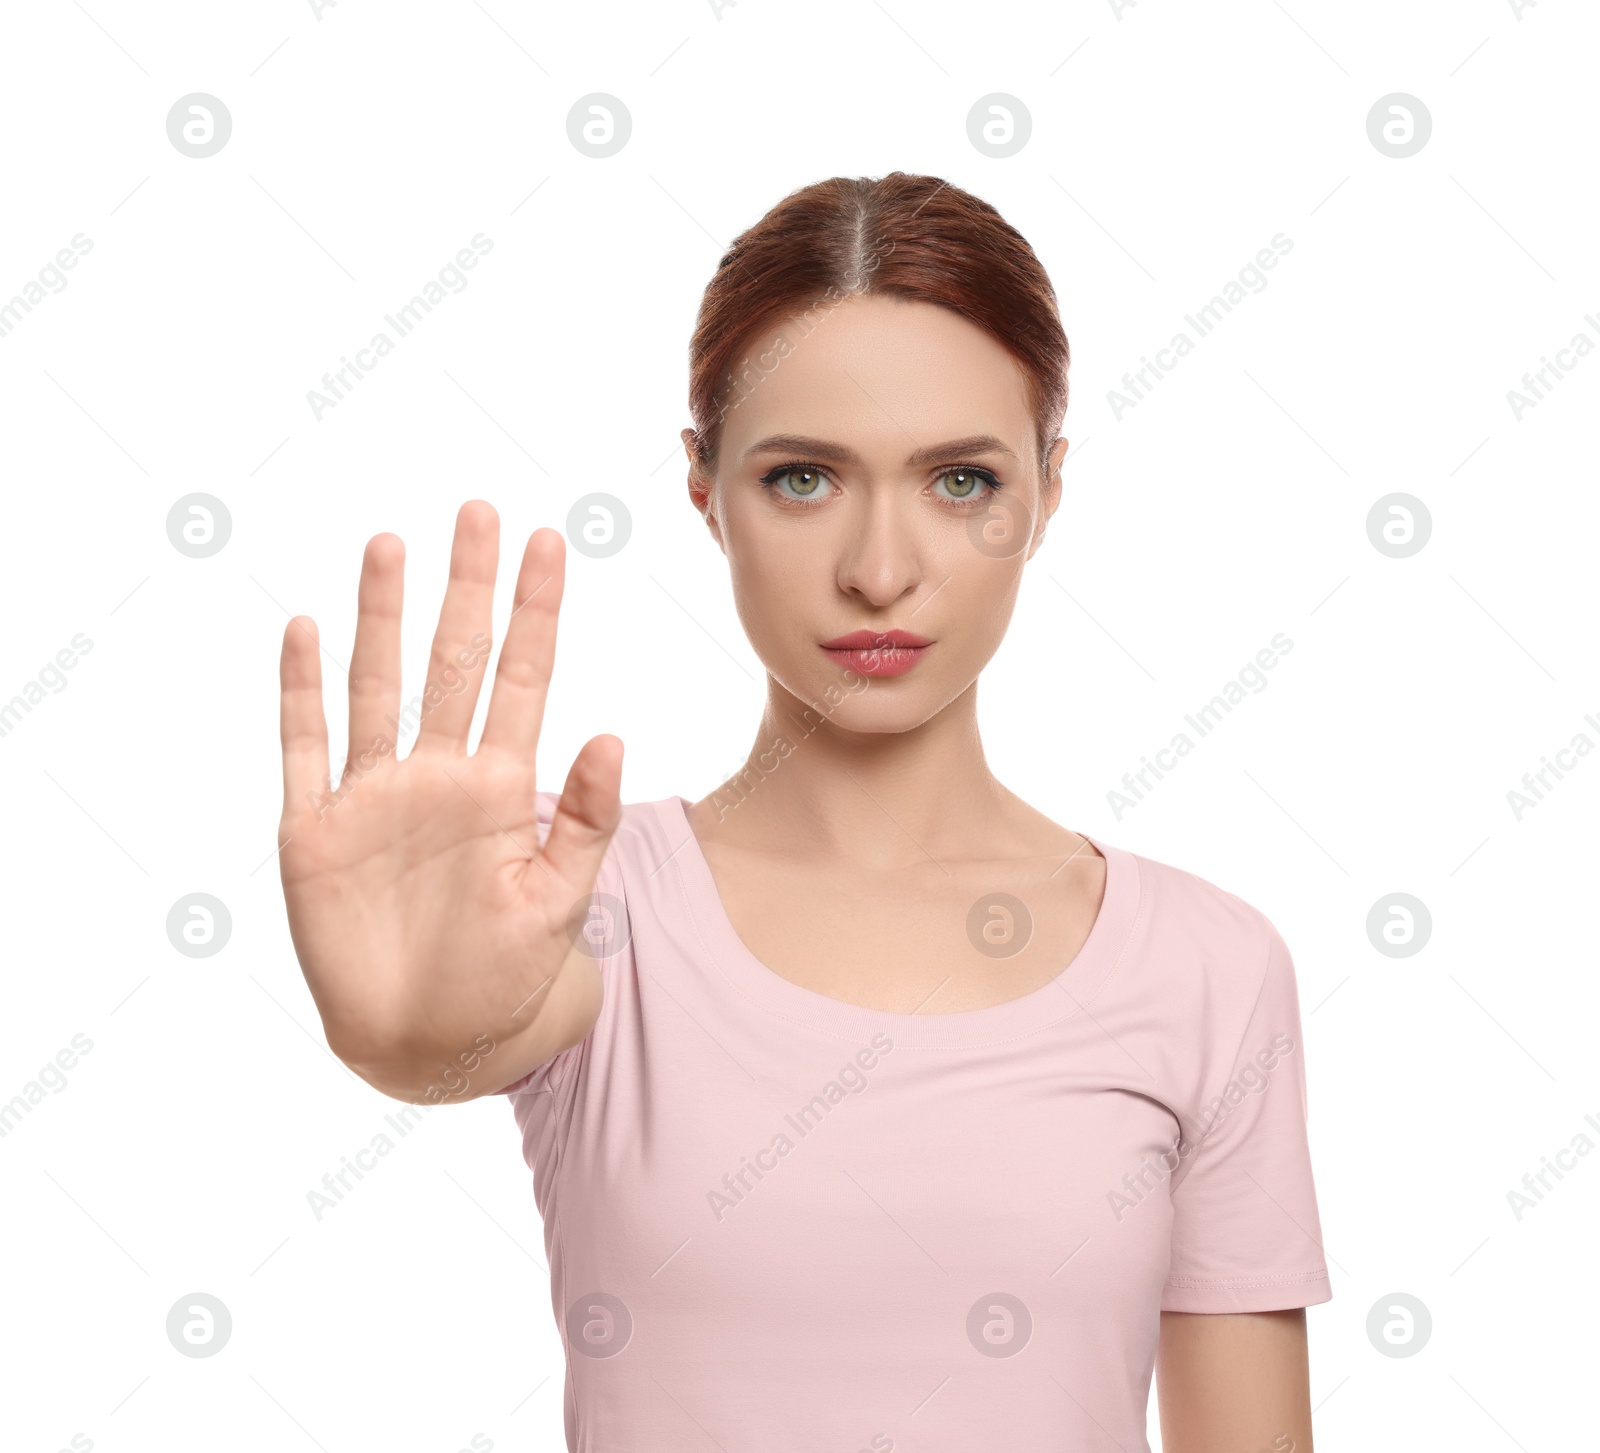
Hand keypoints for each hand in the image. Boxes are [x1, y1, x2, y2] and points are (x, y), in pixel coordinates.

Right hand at [275, 500, 621, 1100]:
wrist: (434, 1039)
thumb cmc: (509, 972)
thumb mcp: (558, 900)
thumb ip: (584, 820)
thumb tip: (613, 735)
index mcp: (502, 785)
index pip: (521, 676)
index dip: (534, 610)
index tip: (548, 541)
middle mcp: (439, 775)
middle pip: (450, 660)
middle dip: (465, 588)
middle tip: (477, 511)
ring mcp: (376, 797)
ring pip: (376, 687)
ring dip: (381, 618)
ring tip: (390, 545)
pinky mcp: (318, 833)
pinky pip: (306, 749)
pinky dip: (301, 694)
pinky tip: (305, 631)